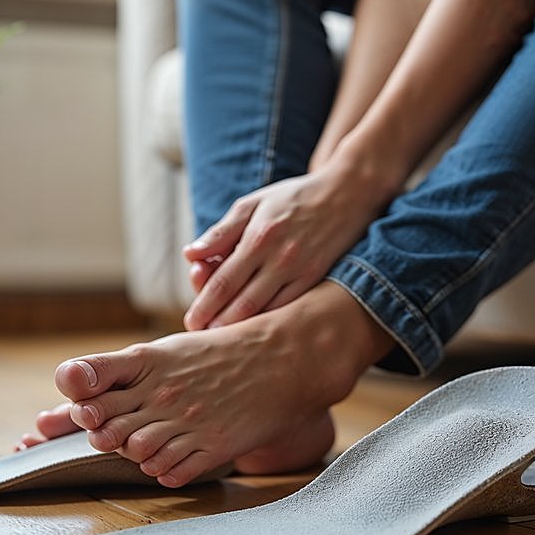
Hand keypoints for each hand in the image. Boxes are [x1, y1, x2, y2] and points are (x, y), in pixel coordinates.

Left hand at [182, 159, 394, 330]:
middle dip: (217, 324)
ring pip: (265, 311)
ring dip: (241, 329)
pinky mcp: (317, 279)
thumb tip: (189, 255)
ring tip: (222, 341)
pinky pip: (288, 308)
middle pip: (241, 303)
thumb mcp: (252, 204)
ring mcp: (301, 271)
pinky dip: (270, 321)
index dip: (203, 306)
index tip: (190, 323)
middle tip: (201, 338)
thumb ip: (221, 232)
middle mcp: (279, 258)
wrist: (345, 193)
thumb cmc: (291, 198)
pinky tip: (256, 331)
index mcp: (257, 237)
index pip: (222, 282)